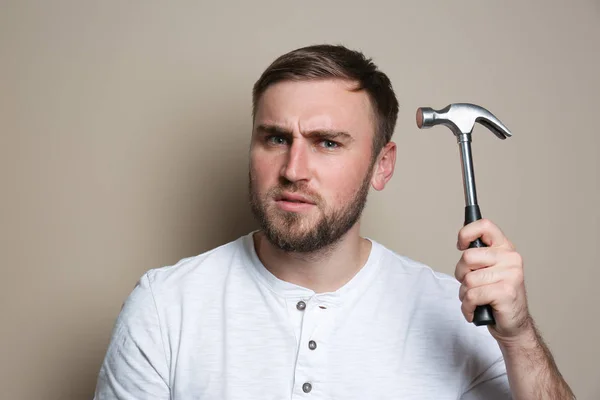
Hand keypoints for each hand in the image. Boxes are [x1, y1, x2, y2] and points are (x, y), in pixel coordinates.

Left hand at [455, 219, 533, 345]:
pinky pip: (472, 296)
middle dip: (461, 274)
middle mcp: (511, 258)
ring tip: (477, 299)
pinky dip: (468, 307)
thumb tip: (462, 242)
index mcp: (505, 248)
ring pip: (468, 280)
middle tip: (471, 284)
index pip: (484, 226)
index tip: (461, 246)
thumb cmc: (495, 296)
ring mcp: (511, 274)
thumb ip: (477, 255)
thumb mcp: (487, 270)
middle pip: (467, 257)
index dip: (466, 233)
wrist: (513, 325)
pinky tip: (476, 310)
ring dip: (465, 294)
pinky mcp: (506, 292)